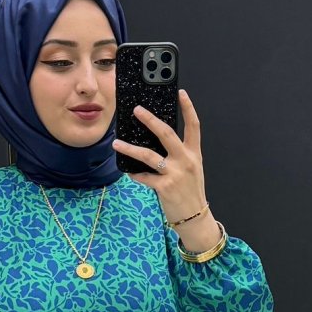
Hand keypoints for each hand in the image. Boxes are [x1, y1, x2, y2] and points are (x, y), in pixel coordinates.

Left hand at [112, 89, 220, 250]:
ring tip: (117, 143)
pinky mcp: (164, 187)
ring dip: (130, 149)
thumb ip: (179, 155)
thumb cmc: (190, 192)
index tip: (181, 93)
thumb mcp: (191, 169)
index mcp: (193, 154)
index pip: (194, 126)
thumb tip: (157, 141)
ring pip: (148, 155)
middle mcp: (185, 161)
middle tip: (137, 110)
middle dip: (150, 120)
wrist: (194, 218)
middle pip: (166, 134)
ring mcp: (175, 174)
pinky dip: (135, 174)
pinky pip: (144, 177)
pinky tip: (129, 171)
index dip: (188, 108)